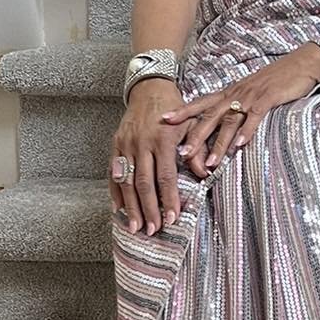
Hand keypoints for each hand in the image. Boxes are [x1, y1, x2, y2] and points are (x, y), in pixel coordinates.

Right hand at [110, 77, 188, 235]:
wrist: (150, 88)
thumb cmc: (175, 110)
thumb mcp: (192, 126)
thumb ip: (197, 151)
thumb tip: (205, 175)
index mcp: (163, 140)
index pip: (166, 177)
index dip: (169, 199)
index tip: (171, 219)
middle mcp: (142, 143)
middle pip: (144, 183)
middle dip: (148, 209)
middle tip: (152, 230)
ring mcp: (126, 144)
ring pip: (126, 180)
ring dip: (131, 206)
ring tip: (135, 226)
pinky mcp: (116, 143)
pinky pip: (114, 172)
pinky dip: (116, 191)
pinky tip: (119, 208)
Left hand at [159, 46, 319, 174]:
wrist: (303, 63)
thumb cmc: (278, 80)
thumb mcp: (252, 91)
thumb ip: (239, 106)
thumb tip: (227, 125)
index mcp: (231, 92)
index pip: (202, 103)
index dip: (183, 112)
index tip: (164, 121)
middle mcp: (237, 94)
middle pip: (210, 116)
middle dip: (195, 136)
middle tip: (181, 153)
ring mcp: (252, 96)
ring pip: (230, 121)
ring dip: (219, 144)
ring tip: (209, 163)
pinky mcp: (269, 98)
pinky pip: (255, 117)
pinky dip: (247, 131)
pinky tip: (240, 146)